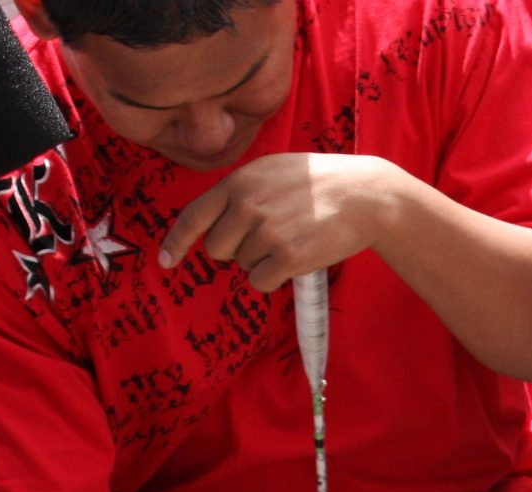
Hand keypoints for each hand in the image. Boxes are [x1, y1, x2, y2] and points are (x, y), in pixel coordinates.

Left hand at [161, 154, 407, 291]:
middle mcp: (247, 205)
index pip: (194, 215)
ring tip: (292, 239)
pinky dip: (274, 277)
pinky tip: (296, 258)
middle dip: (236, 250)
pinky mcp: (288, 257)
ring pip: (243, 265)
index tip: (166, 260)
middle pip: (217, 249)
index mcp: (240, 181)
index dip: (177, 241)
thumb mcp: (273, 170)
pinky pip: (260, 281)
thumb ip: (242, 190)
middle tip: (267, 239)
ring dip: (263, 261)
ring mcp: (267, 231)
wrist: (365, 196)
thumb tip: (216, 220)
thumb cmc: (321, 183)